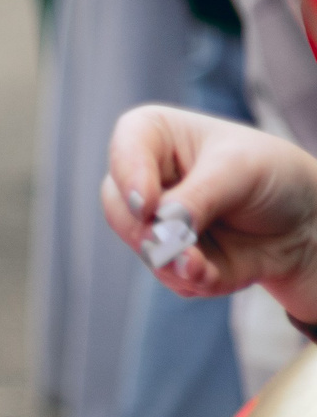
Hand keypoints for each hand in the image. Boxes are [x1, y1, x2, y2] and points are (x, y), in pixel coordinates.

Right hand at [102, 105, 316, 316]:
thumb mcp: (238, 172)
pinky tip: (212, 273)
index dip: (129, 176)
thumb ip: (195, 200)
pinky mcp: (174, 258)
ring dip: (172, 261)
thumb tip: (159, 235)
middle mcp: (147, 179)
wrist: (309, 223)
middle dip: (148, 231)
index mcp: (154, 136)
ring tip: (201, 266)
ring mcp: (156, 222)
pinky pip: (168, 275)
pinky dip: (191, 279)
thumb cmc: (272, 176)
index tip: (147, 205)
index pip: (125, 149)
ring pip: (141, 246)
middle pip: (120, 207)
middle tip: (175, 245)